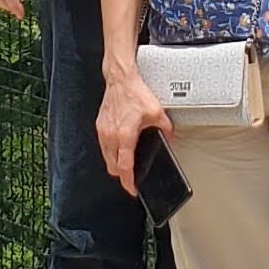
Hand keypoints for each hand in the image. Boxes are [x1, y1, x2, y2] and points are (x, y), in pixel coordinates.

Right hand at [97, 73, 168, 191]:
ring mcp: (103, 131)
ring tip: (126, 164)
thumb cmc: (134, 92)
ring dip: (115, 163)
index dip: (128, 182)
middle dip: (121, 175)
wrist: (120, 79)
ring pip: (106, 157)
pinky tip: (119, 147)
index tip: (132, 189)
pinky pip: (103, 146)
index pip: (124, 167)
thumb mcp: (157, 112)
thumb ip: (166, 129)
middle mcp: (111, 136)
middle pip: (112, 167)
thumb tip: (169, 138)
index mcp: (124, 136)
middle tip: (131, 178)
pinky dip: (110, 152)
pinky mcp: (100, 125)